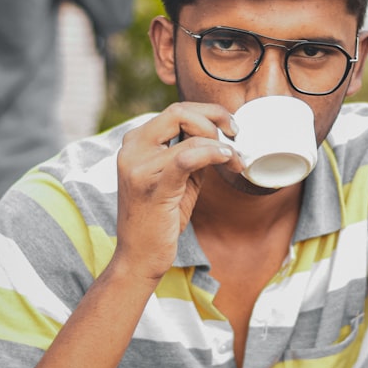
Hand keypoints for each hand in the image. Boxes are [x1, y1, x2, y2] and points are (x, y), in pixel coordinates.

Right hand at [112, 102, 241, 280]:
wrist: (139, 256)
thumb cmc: (159, 219)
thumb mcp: (178, 177)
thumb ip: (192, 152)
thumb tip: (221, 134)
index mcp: (135, 142)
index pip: (175, 110)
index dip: (207, 113)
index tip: (229, 127)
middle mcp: (132, 148)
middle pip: (178, 111)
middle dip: (214, 117)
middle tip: (235, 135)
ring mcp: (138, 166)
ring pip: (188, 134)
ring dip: (220, 143)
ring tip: (235, 158)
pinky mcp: (152, 185)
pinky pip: (187, 157)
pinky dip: (212, 152)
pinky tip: (226, 158)